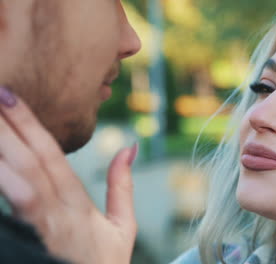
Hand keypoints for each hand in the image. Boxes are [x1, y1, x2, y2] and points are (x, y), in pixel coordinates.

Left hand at [0, 87, 137, 263]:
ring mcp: (41, 227)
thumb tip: (129, 148)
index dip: (31, 126)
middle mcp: (58, 211)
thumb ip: (122, 186)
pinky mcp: (28, 240)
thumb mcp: (122, 227)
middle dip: (8, 126)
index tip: (12, 97)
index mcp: (79, 204)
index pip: (52, 156)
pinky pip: (13, 206)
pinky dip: (1, 181)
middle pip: (29, 162)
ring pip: (17, 181)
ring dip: (1, 149)